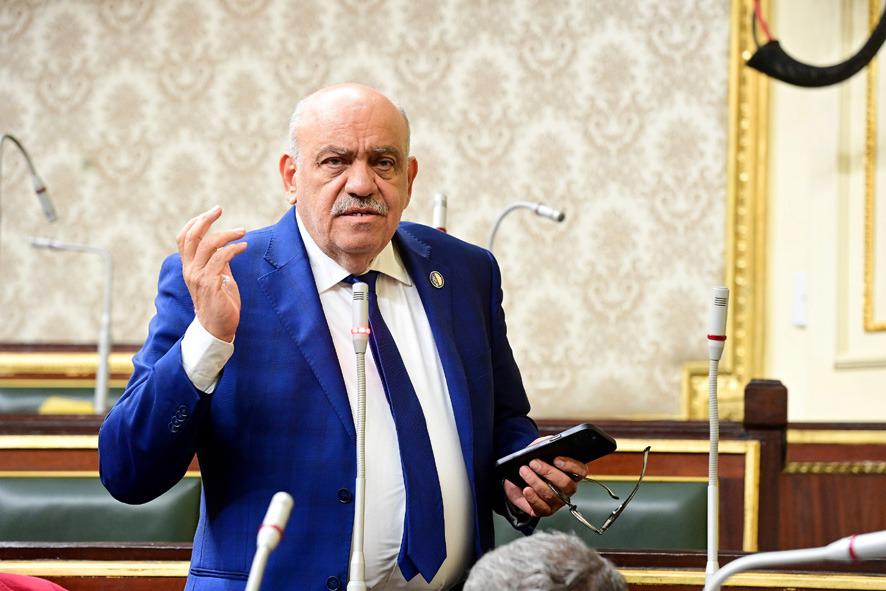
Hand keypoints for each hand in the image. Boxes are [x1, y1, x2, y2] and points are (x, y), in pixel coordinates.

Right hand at [176, 206, 247, 341]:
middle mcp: (190, 270)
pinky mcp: (211, 284)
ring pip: (208, 245)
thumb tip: (226, 245)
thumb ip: (219, 262)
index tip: (212, 212)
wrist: (218, 328)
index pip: (184, 238)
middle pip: (191, 236)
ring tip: (242, 232)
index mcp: (189, 267)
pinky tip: (243, 247)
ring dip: (227, 234)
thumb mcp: (219, 277)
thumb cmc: (220, 303)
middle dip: (205, 219)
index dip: (195, 222)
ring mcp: (199, 277)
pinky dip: (233, 248)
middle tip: (219, 209)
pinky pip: (221, 258)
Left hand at [503, 437, 587, 517]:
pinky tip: (526, 489)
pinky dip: (532, 498)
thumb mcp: (538, 448)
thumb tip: (549, 442)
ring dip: (535, 481)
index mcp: (571, 472)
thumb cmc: (531, 462)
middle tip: (534, 462)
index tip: (556, 459)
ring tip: (524, 471)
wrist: (514, 478)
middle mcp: (566, 489)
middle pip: (567, 484)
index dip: (571, 466)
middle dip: (549, 472)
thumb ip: (546, 442)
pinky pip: (541, 508)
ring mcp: (556, 501)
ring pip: (551, 495)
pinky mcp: (543, 510)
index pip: (581, 471)